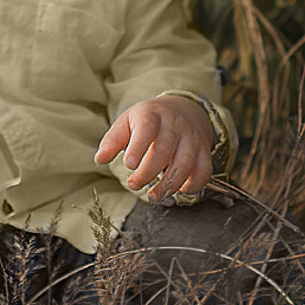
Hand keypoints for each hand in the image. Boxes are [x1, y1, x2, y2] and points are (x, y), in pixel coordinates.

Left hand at [95, 96, 213, 201]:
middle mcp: (175, 125)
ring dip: (169, 184)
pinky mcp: (204, 151)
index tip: (128, 164)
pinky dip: (193, 185)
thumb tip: (99, 159)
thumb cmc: (149, 119)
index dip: (138, 147)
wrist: (182, 109)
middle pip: (164, 150)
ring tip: (153, 196)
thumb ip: (113, 140)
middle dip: (148, 172)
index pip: (147, 128)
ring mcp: (192, 138)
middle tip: (133, 184)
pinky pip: (204, 171)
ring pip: (185, 163)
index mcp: (152, 114)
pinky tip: (178, 190)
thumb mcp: (127, 121)